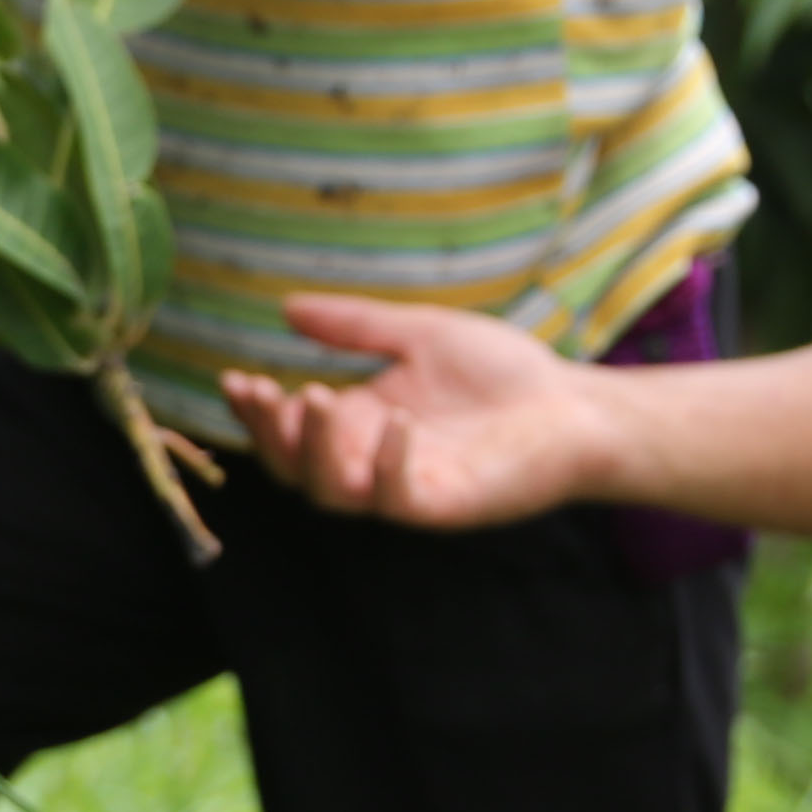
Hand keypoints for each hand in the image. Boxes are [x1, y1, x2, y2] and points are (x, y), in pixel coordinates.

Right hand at [219, 291, 619, 529]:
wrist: (575, 405)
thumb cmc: (503, 373)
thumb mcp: (419, 334)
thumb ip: (356, 325)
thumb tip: (286, 307)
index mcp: (360, 424)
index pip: (289, 430)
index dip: (256, 412)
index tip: (236, 379)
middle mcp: (372, 460)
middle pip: (295, 467)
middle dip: (269, 432)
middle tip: (260, 390)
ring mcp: (405, 486)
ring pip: (334, 491)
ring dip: (316, 449)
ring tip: (319, 397)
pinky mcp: (445, 504)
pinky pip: (400, 499)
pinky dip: (389, 466)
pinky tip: (397, 422)